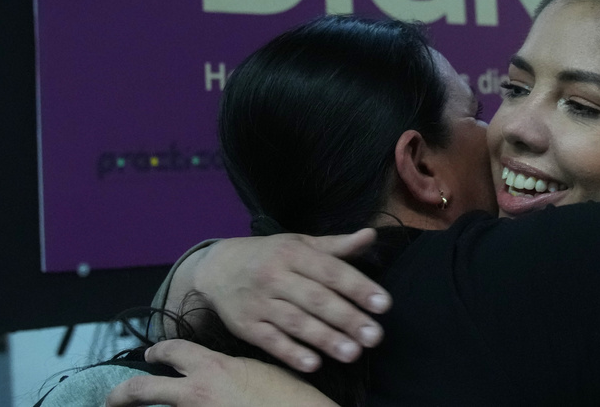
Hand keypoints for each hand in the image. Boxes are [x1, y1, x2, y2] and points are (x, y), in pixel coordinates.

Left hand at [106, 339, 337, 406]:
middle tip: (113, 398)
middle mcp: (197, 392)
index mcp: (213, 368)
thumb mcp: (258, 370)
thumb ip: (230, 368)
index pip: (173, 351)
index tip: (151, 355)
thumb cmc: (287, 397)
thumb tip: (214, 371)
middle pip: (143, 389)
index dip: (157, 352)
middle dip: (122, 393)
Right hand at [192, 230, 391, 371]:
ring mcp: (259, 302)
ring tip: (353, 353)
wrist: (216, 268)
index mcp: (293, 253)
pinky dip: (291, 353)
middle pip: (316, 299)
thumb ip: (336, 246)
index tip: (383, 304)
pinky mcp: (246, 326)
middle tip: (375, 337)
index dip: (358, 287)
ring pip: (295, 322)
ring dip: (325, 339)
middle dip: (348, 318)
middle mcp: (275, 276)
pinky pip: (270, 341)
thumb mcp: (300, 243)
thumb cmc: (269, 255)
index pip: (330, 270)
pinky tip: (314, 364)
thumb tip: (370, 235)